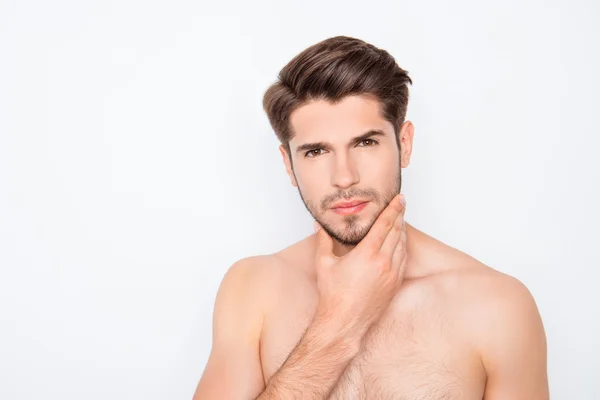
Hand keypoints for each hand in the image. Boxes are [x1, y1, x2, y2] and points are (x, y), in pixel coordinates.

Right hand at [313, 194, 407, 334]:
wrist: (344, 322)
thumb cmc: (333, 295)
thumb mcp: (324, 263)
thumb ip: (323, 241)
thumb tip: (319, 226)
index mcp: (367, 254)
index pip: (385, 225)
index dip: (393, 209)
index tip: (398, 199)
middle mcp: (384, 262)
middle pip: (397, 232)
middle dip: (399, 216)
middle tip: (401, 204)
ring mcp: (392, 274)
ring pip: (402, 246)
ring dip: (402, 231)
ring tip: (400, 221)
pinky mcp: (395, 284)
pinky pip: (403, 260)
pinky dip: (403, 247)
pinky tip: (400, 243)